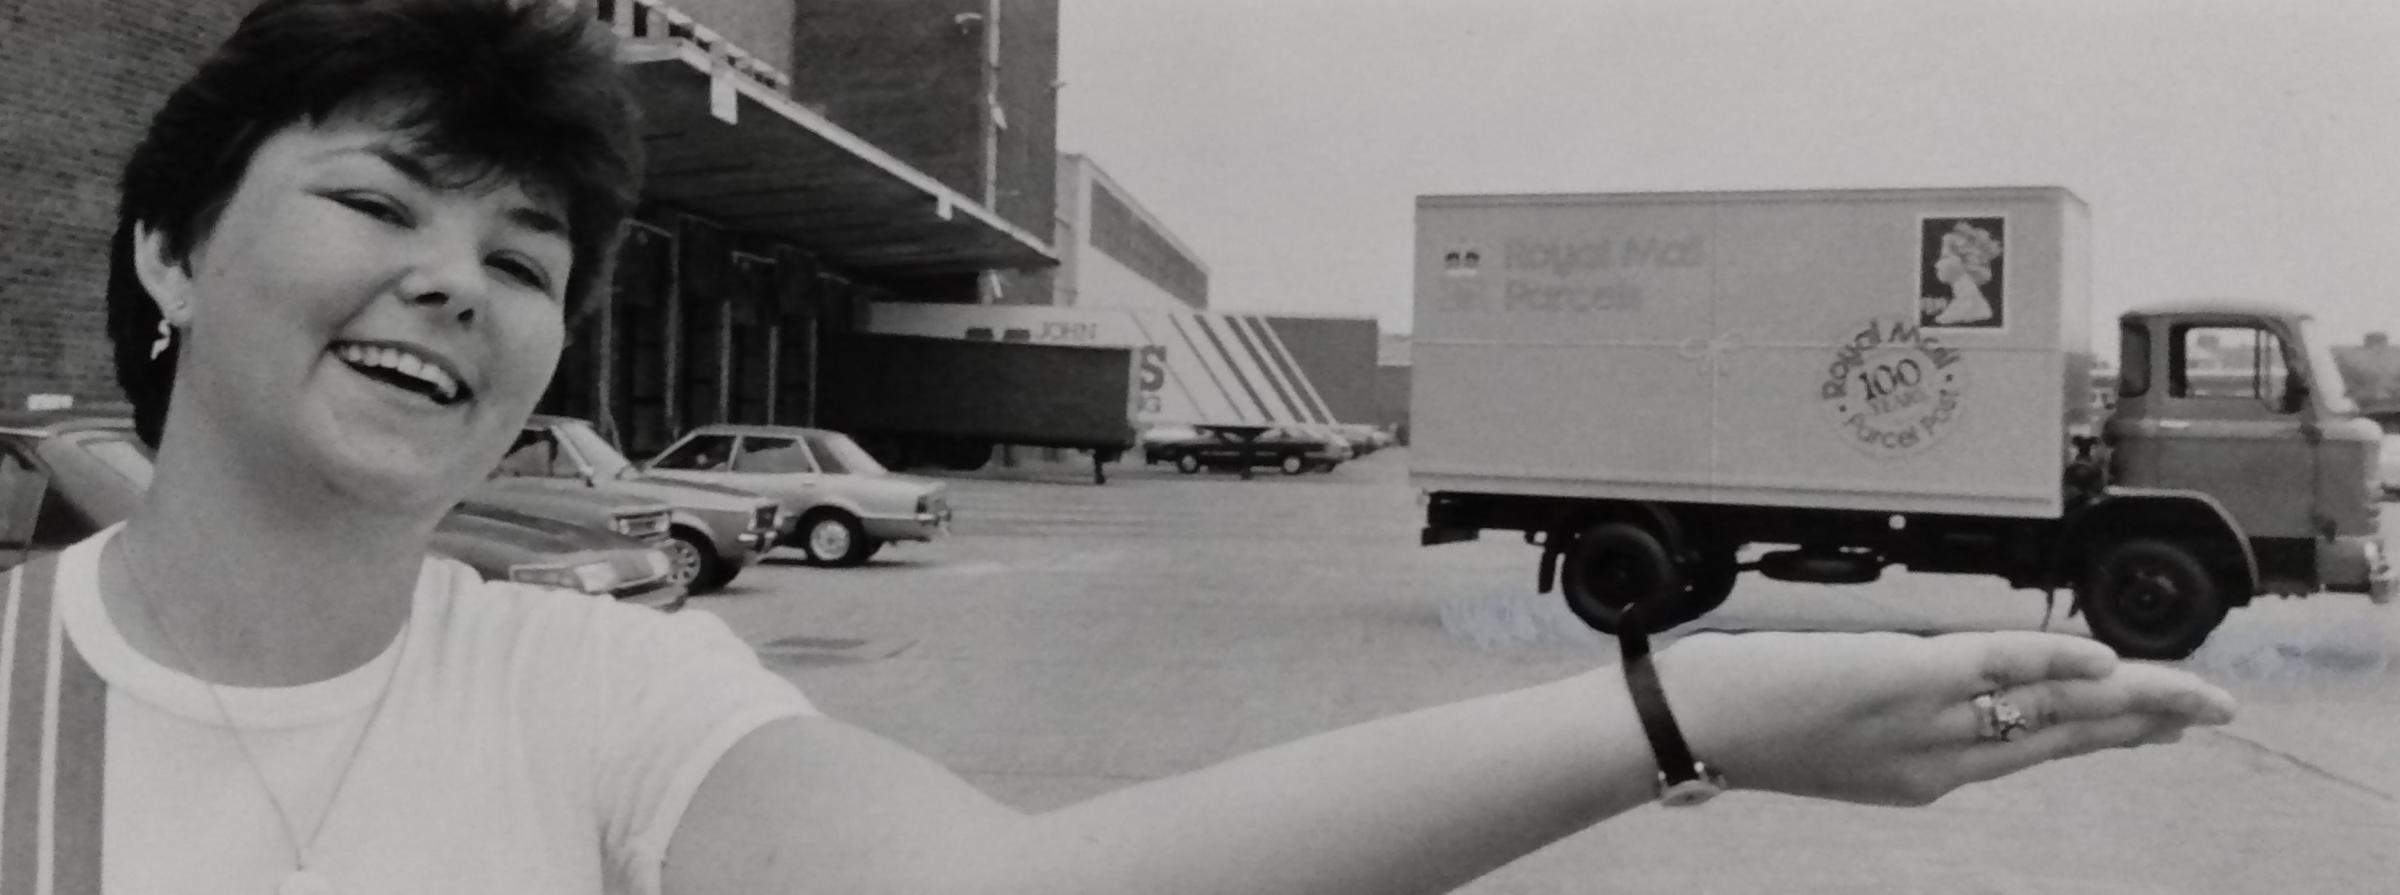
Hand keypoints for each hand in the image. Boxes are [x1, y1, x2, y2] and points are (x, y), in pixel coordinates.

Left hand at [1654, 630, 2234, 805]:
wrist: (1688, 729)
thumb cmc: (1747, 720)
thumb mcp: (1836, 733)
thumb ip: (1893, 718)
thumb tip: (1930, 684)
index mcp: (1925, 776)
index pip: (2035, 752)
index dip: (2104, 735)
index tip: (2161, 726)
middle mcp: (1935, 762)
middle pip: (2060, 738)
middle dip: (2144, 724)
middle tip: (2217, 713)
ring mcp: (1921, 722)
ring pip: (2043, 708)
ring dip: (2128, 698)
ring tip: (2193, 698)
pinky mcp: (1896, 680)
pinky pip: (1991, 671)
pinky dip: (2051, 662)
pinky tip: (2105, 663)